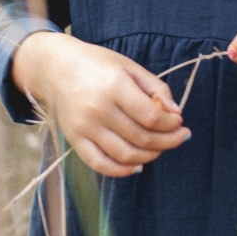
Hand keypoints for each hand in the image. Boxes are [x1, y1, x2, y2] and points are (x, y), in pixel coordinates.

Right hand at [12, 32, 189, 176]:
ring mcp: (85, 127)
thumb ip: (156, 87)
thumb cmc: (97, 64)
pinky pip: (100, 164)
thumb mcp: (129, 66)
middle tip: (180, 138)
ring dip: (150, 156)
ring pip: (125, 155)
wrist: (56, 67)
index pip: (151, 116)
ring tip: (160, 148)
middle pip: (142, 138)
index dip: (171, 125)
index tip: (180, 122)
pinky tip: (137, 166)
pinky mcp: (74, 140)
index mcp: (114, 87)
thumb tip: (176, 112)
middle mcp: (98, 110)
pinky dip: (121, 171)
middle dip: (168, 142)